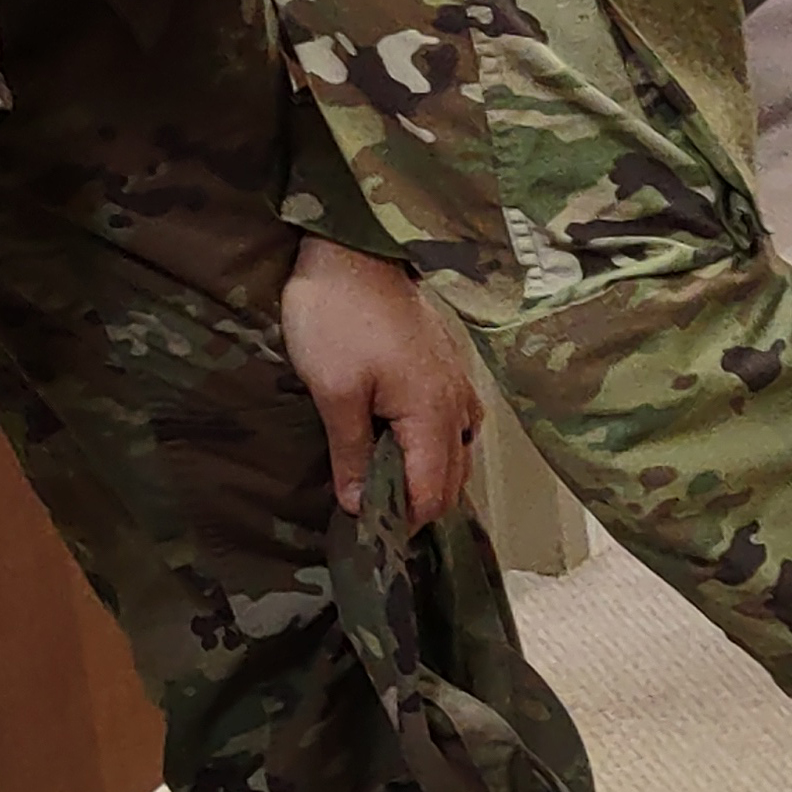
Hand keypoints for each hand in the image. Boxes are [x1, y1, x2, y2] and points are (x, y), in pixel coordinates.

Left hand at [279, 236, 482, 529]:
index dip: (403, 524)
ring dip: (431, 481)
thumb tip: (359, 504)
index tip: (370, 538)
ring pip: (457, 455)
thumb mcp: (334, 391)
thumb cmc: (337, 319)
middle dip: (419, 510)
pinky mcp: (447, 369)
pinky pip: (455, 427)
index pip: (430, 493)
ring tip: (391, 494)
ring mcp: (456, 386)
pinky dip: (438, 452)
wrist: (352, 254)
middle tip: (376, 523)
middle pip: (451, 480)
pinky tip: (412, 452)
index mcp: (431, 416)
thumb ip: (352, 452)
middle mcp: (456, 406)